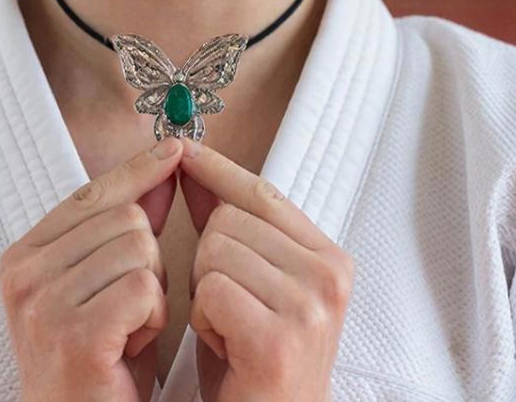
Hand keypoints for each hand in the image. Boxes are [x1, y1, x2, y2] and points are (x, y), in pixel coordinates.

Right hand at [0, 136, 183, 401]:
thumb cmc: (98, 369)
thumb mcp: (110, 284)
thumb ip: (130, 225)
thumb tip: (163, 166)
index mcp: (22, 258)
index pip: (91, 194)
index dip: (138, 173)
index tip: (173, 150)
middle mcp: (24, 277)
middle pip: (124, 217)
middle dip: (147, 260)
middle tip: (126, 311)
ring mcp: (45, 306)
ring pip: (140, 248)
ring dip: (152, 291)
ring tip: (128, 329)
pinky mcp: (75, 336)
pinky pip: (144, 287)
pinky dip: (153, 316)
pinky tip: (133, 345)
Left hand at [177, 140, 353, 401]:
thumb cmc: (255, 365)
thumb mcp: (246, 283)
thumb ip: (225, 224)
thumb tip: (192, 169)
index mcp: (328, 258)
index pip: (262, 192)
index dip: (218, 171)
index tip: (186, 150)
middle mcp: (328, 277)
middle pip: (228, 219)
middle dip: (209, 261)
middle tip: (230, 308)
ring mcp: (308, 308)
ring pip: (214, 251)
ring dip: (205, 293)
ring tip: (229, 328)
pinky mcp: (278, 340)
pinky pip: (211, 290)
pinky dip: (204, 320)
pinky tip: (226, 347)